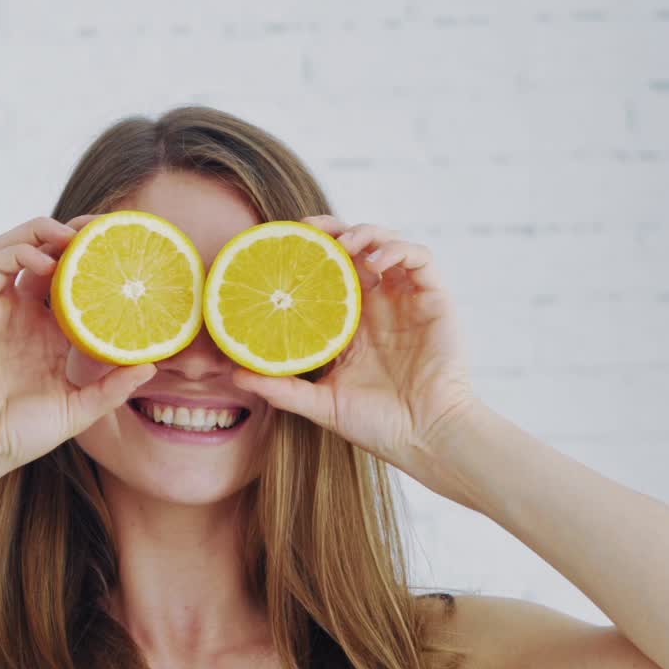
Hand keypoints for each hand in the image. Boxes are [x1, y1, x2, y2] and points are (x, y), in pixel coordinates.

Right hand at [0, 214, 156, 475]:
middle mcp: (26, 315)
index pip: (74, 283)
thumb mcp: (80, 409)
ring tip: (73, 237)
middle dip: (73, 234)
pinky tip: (47, 264)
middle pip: (48, 255)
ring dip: (44, 231)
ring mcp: (2, 308)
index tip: (124, 252)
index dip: (94, 261)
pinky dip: (21, 250)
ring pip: (19, 246)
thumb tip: (151, 365)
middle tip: (102, 230)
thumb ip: (113, 388)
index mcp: (51, 335)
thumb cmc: (23, 433)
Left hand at [228, 218, 480, 470]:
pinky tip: (375, 262)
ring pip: (387, 244)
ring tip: (341, 245)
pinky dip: (397, 249)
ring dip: (364, 234)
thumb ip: (280, 387)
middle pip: (356, 250)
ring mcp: (408, 300)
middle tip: (307, 229)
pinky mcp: (435, 300)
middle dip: (332, 232)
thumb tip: (233, 373)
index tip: (281, 244)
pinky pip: (420, 258)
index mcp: (351, 324)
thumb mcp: (320, 403)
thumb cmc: (377, 425)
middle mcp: (379, 306)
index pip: (328, 275)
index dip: (308, 253)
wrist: (423, 439)